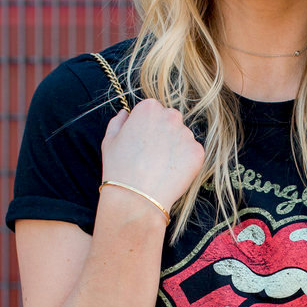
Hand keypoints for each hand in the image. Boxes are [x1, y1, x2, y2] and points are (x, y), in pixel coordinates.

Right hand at [100, 100, 204, 214]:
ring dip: (175, 147)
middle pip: (171, 120)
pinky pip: (192, 153)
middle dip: (164, 133)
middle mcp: (170, 116)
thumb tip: (125, 114)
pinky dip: (185, 162)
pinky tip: (171, 173)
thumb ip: (118, 121)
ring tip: (160, 166)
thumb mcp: (110, 140)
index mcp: (149, 108)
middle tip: (152, 154)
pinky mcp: (197, 152)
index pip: (153, 110)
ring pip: (183, 137)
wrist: (136, 197)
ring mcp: (186, 134)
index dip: (146, 126)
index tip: (142, 141)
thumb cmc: (119, 169)